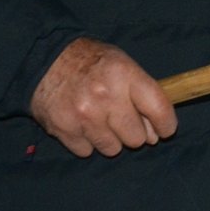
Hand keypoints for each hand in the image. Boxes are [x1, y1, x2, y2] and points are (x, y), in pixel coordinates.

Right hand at [29, 37, 177, 157]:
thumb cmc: (90, 62)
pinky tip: (81, 123)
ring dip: (109, 138)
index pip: (158, 109)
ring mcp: (83, 115)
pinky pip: (87, 151)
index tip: (164, 130)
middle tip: (120, 119)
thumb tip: (154, 132)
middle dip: (132, 132)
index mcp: (124, 74)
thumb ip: (141, 94)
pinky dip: (86, 141)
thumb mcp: (121, 63)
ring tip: (98, 119)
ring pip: (112, 149)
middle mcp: (105, 96)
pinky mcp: (63, 129)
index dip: (166, 125)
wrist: (44, 59)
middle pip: (136, 138)